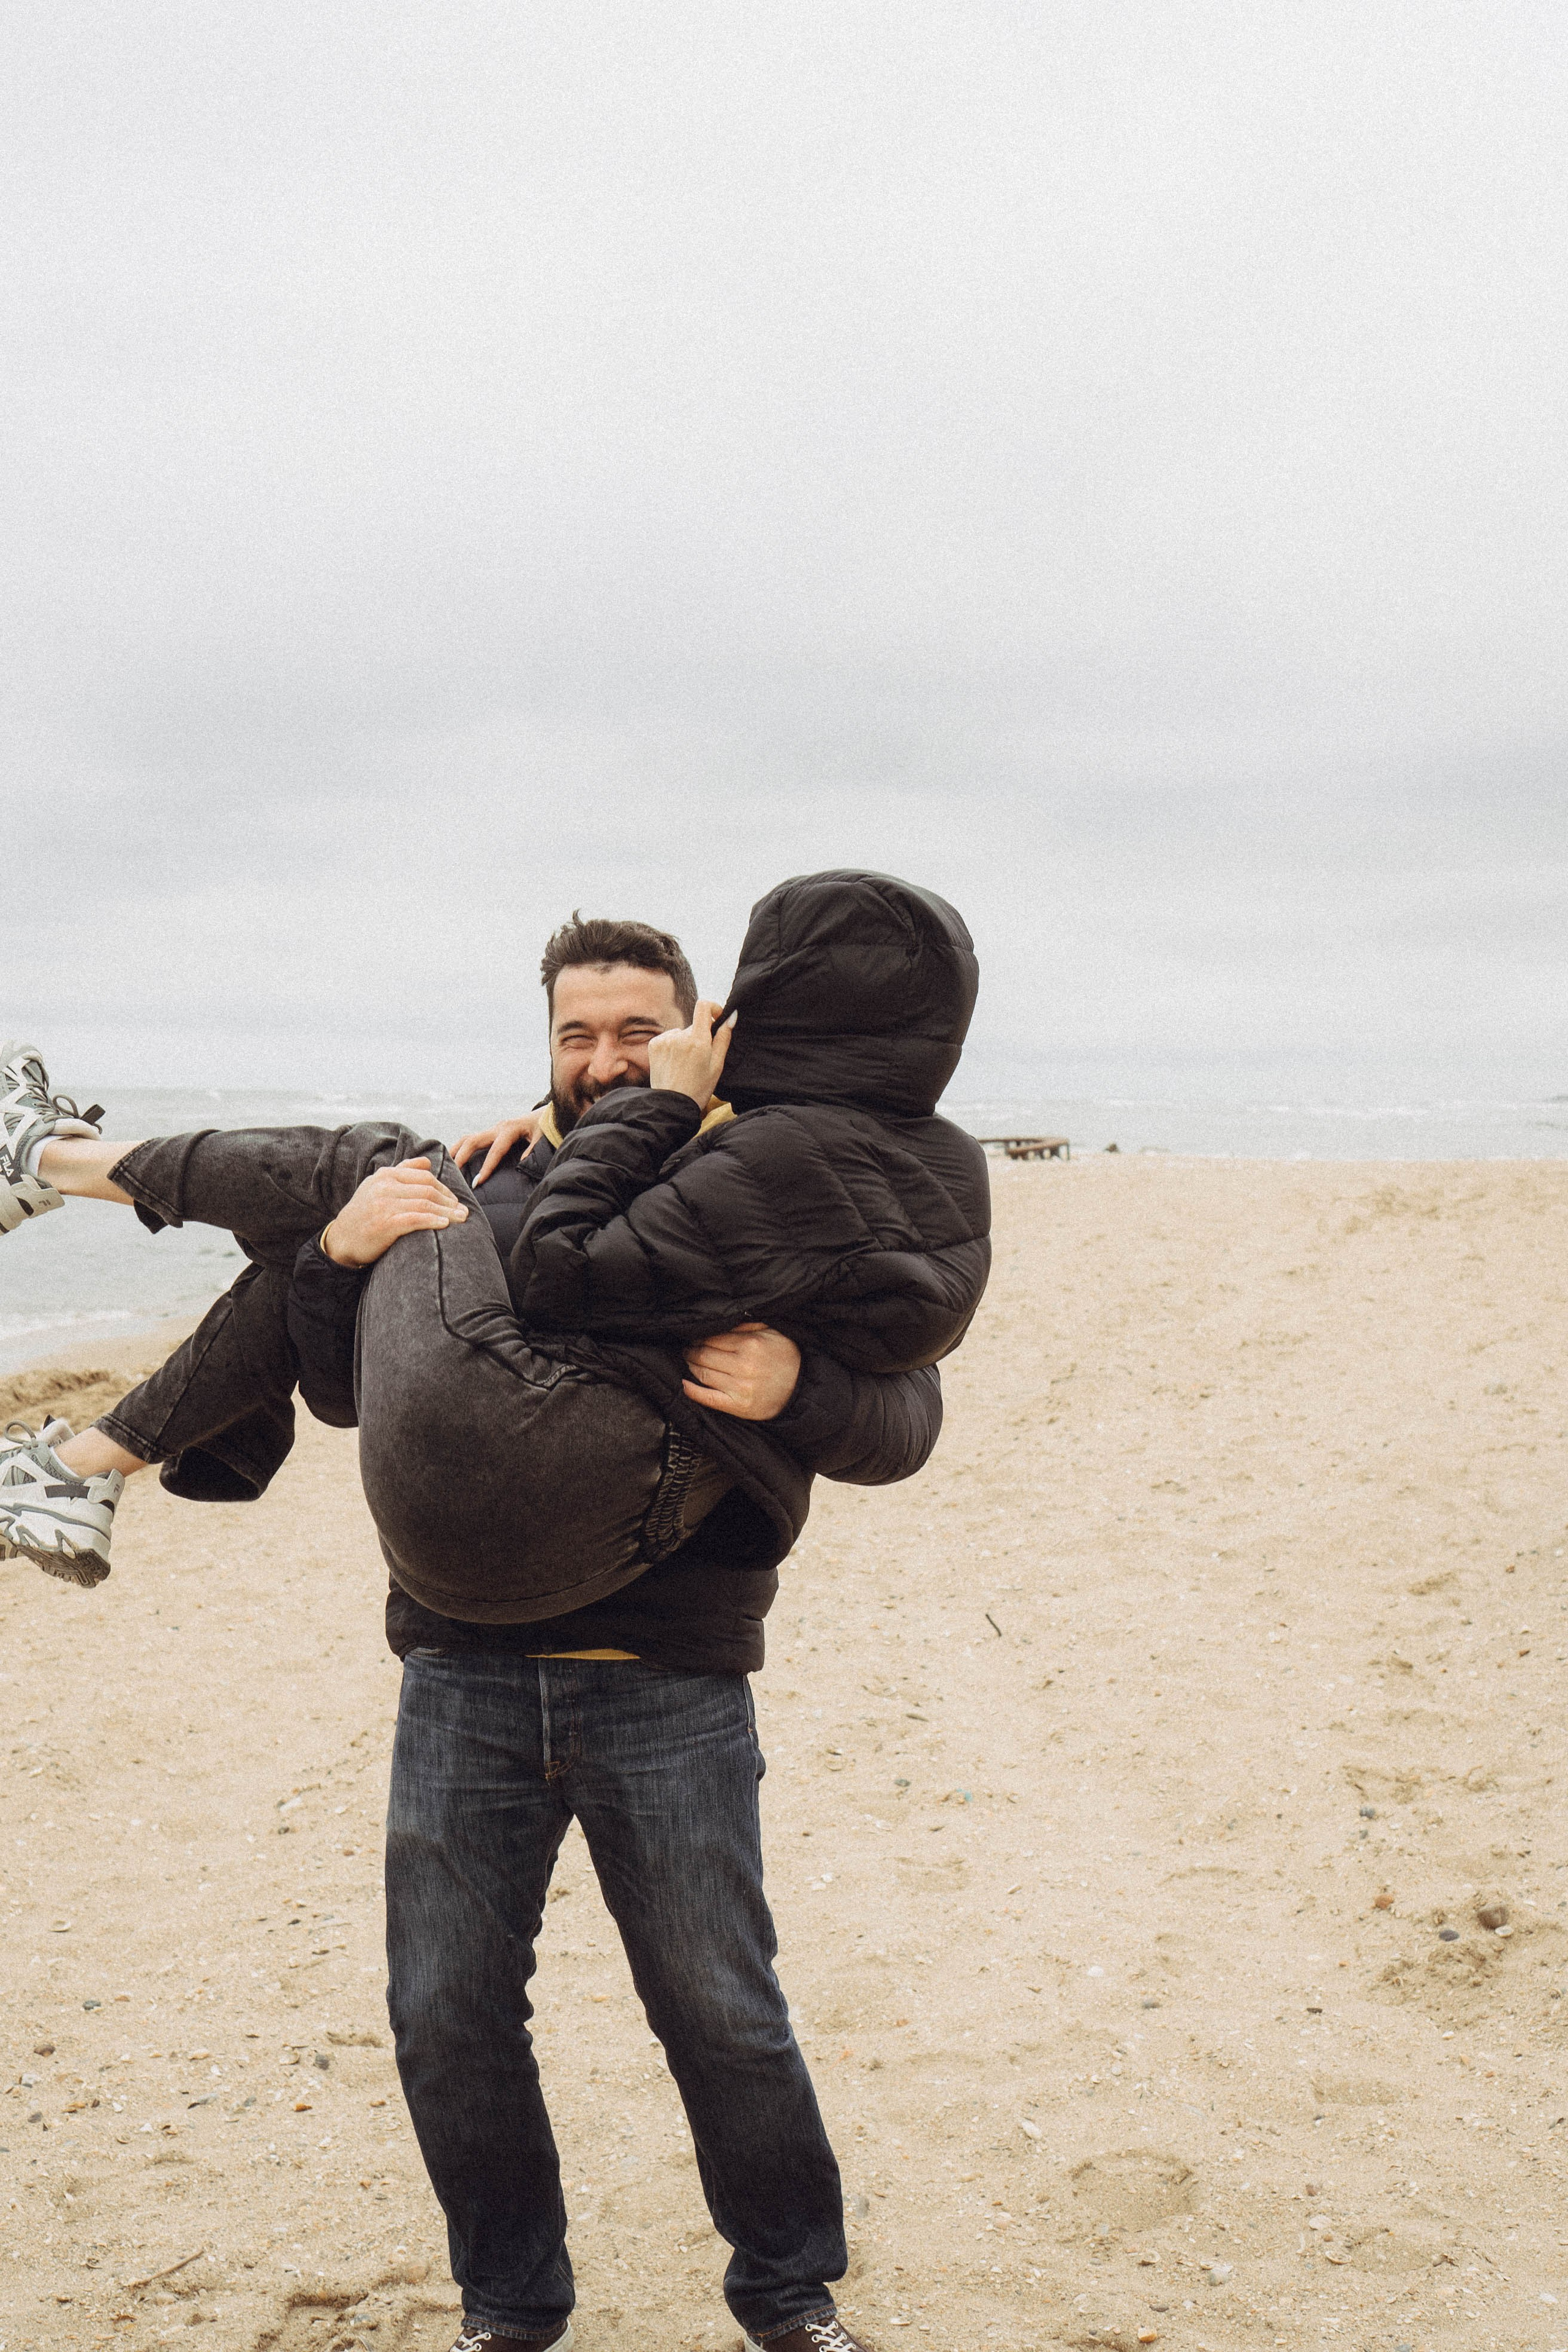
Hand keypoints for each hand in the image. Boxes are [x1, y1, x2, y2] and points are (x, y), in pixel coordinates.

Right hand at [321, 1156, 468, 1268]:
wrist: (341, 1239)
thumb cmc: (364, 1213)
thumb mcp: (377, 1185)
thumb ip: (402, 1171)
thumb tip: (427, 1161)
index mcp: (386, 1174)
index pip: (424, 1176)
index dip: (444, 1188)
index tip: (454, 1200)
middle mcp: (385, 1186)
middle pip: (428, 1189)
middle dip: (449, 1201)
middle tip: (463, 1211)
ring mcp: (384, 1204)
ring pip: (425, 1204)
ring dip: (447, 1212)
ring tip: (461, 1219)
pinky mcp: (385, 1224)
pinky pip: (415, 1219)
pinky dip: (433, 1220)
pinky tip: (445, 1224)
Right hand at [452, 1113, 543, 1184]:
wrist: (544, 1115)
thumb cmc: (543, 1127)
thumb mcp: (542, 1137)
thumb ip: (533, 1150)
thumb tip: (521, 1164)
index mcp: (509, 1130)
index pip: (495, 1151)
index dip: (486, 1167)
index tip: (478, 1182)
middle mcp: (497, 1128)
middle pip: (473, 1141)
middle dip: (461, 1157)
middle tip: (453, 1174)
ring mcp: (492, 1129)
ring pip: (468, 1138)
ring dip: (455, 1151)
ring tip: (445, 1166)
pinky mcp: (490, 1133)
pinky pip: (472, 1140)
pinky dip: (460, 1149)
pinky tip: (453, 1160)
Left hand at [648, 1000, 733, 1106]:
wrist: (672, 1104)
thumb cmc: (698, 1087)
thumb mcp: (717, 1064)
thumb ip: (723, 1038)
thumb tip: (731, 1016)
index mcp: (697, 1040)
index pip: (703, 1005)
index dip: (713, 1008)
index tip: (716, 1018)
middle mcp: (679, 1036)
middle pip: (695, 1024)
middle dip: (701, 1036)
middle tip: (701, 1058)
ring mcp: (664, 1040)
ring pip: (682, 1033)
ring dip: (686, 1042)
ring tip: (686, 1064)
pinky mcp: (654, 1044)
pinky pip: (669, 1038)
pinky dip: (673, 1047)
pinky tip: (675, 1063)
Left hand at [682, 1322, 801, 1419]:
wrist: (802, 1388)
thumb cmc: (787, 1358)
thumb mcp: (773, 1332)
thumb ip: (748, 1325)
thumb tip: (724, 1322)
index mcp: (750, 1344)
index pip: (713, 1338)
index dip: (700, 1338)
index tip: (695, 1338)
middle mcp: (742, 1366)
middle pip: (704, 1355)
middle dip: (691, 1351)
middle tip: (687, 1349)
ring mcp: (739, 1388)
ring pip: (703, 1374)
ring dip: (691, 1366)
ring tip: (689, 1361)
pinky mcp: (739, 1406)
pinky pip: (709, 1399)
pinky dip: (693, 1391)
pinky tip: (684, 1384)